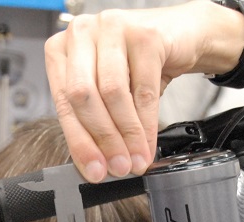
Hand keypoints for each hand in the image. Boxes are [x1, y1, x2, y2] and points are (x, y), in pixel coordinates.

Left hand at [44, 1, 243, 181]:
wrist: (180, 38)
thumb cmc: (139, 65)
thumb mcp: (110, 93)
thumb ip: (97, 122)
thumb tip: (97, 165)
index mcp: (62, 49)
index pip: (63, 102)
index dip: (80, 142)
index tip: (95, 170)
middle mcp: (81, 33)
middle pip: (83, 96)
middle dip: (103, 140)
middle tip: (118, 167)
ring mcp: (111, 28)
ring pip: (113, 94)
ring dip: (127, 135)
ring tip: (136, 159)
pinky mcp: (143, 35)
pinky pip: (143, 91)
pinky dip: (147, 125)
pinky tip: (149, 144)